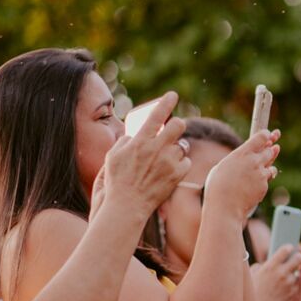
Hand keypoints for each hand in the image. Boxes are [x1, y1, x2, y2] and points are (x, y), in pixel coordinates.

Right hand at [93, 92, 188, 218]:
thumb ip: (126, 141)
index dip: (166, 102)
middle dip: (177, 125)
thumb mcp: (113, 156)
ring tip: (164, 159)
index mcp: (140, 141)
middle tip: (173, 130)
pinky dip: (181, 165)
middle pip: (178, 126)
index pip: (157, 115)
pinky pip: (186, 162)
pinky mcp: (177, 175)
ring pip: (182, 146)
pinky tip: (170, 171)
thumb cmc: (116, 180)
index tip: (173, 94)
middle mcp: (156, 149)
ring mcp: (168, 162)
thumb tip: (136, 133)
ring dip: (176, 149)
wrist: (126, 205)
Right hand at [203, 129, 279, 220]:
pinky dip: (263, 180)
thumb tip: (247, 156)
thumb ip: (239, 159)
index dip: (266, 135)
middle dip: (271, 148)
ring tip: (260, 168)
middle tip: (275, 144)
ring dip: (268, 165)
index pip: (261, 138)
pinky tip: (254, 184)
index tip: (269, 134)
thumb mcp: (224, 166)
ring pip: (271, 166)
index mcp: (241, 153)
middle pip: (270, 150)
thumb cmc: (218, 187)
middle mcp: (254, 161)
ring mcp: (261, 174)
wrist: (225, 206)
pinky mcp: (264, 185)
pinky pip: (267, 179)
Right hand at [251, 246, 300, 300]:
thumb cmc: (251, 292)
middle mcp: (282, 272)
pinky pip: (297, 283)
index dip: (289, 248)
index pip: (286, 250)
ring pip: (299, 272)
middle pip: (299, 258)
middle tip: (296, 259)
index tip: (290, 247)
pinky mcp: (293, 291)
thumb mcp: (252, 276)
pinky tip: (286, 286)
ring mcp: (289, 282)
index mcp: (270, 266)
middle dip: (298, 257)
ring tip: (287, 275)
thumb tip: (263, 264)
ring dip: (295, 272)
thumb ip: (259, 267)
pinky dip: (293, 284)